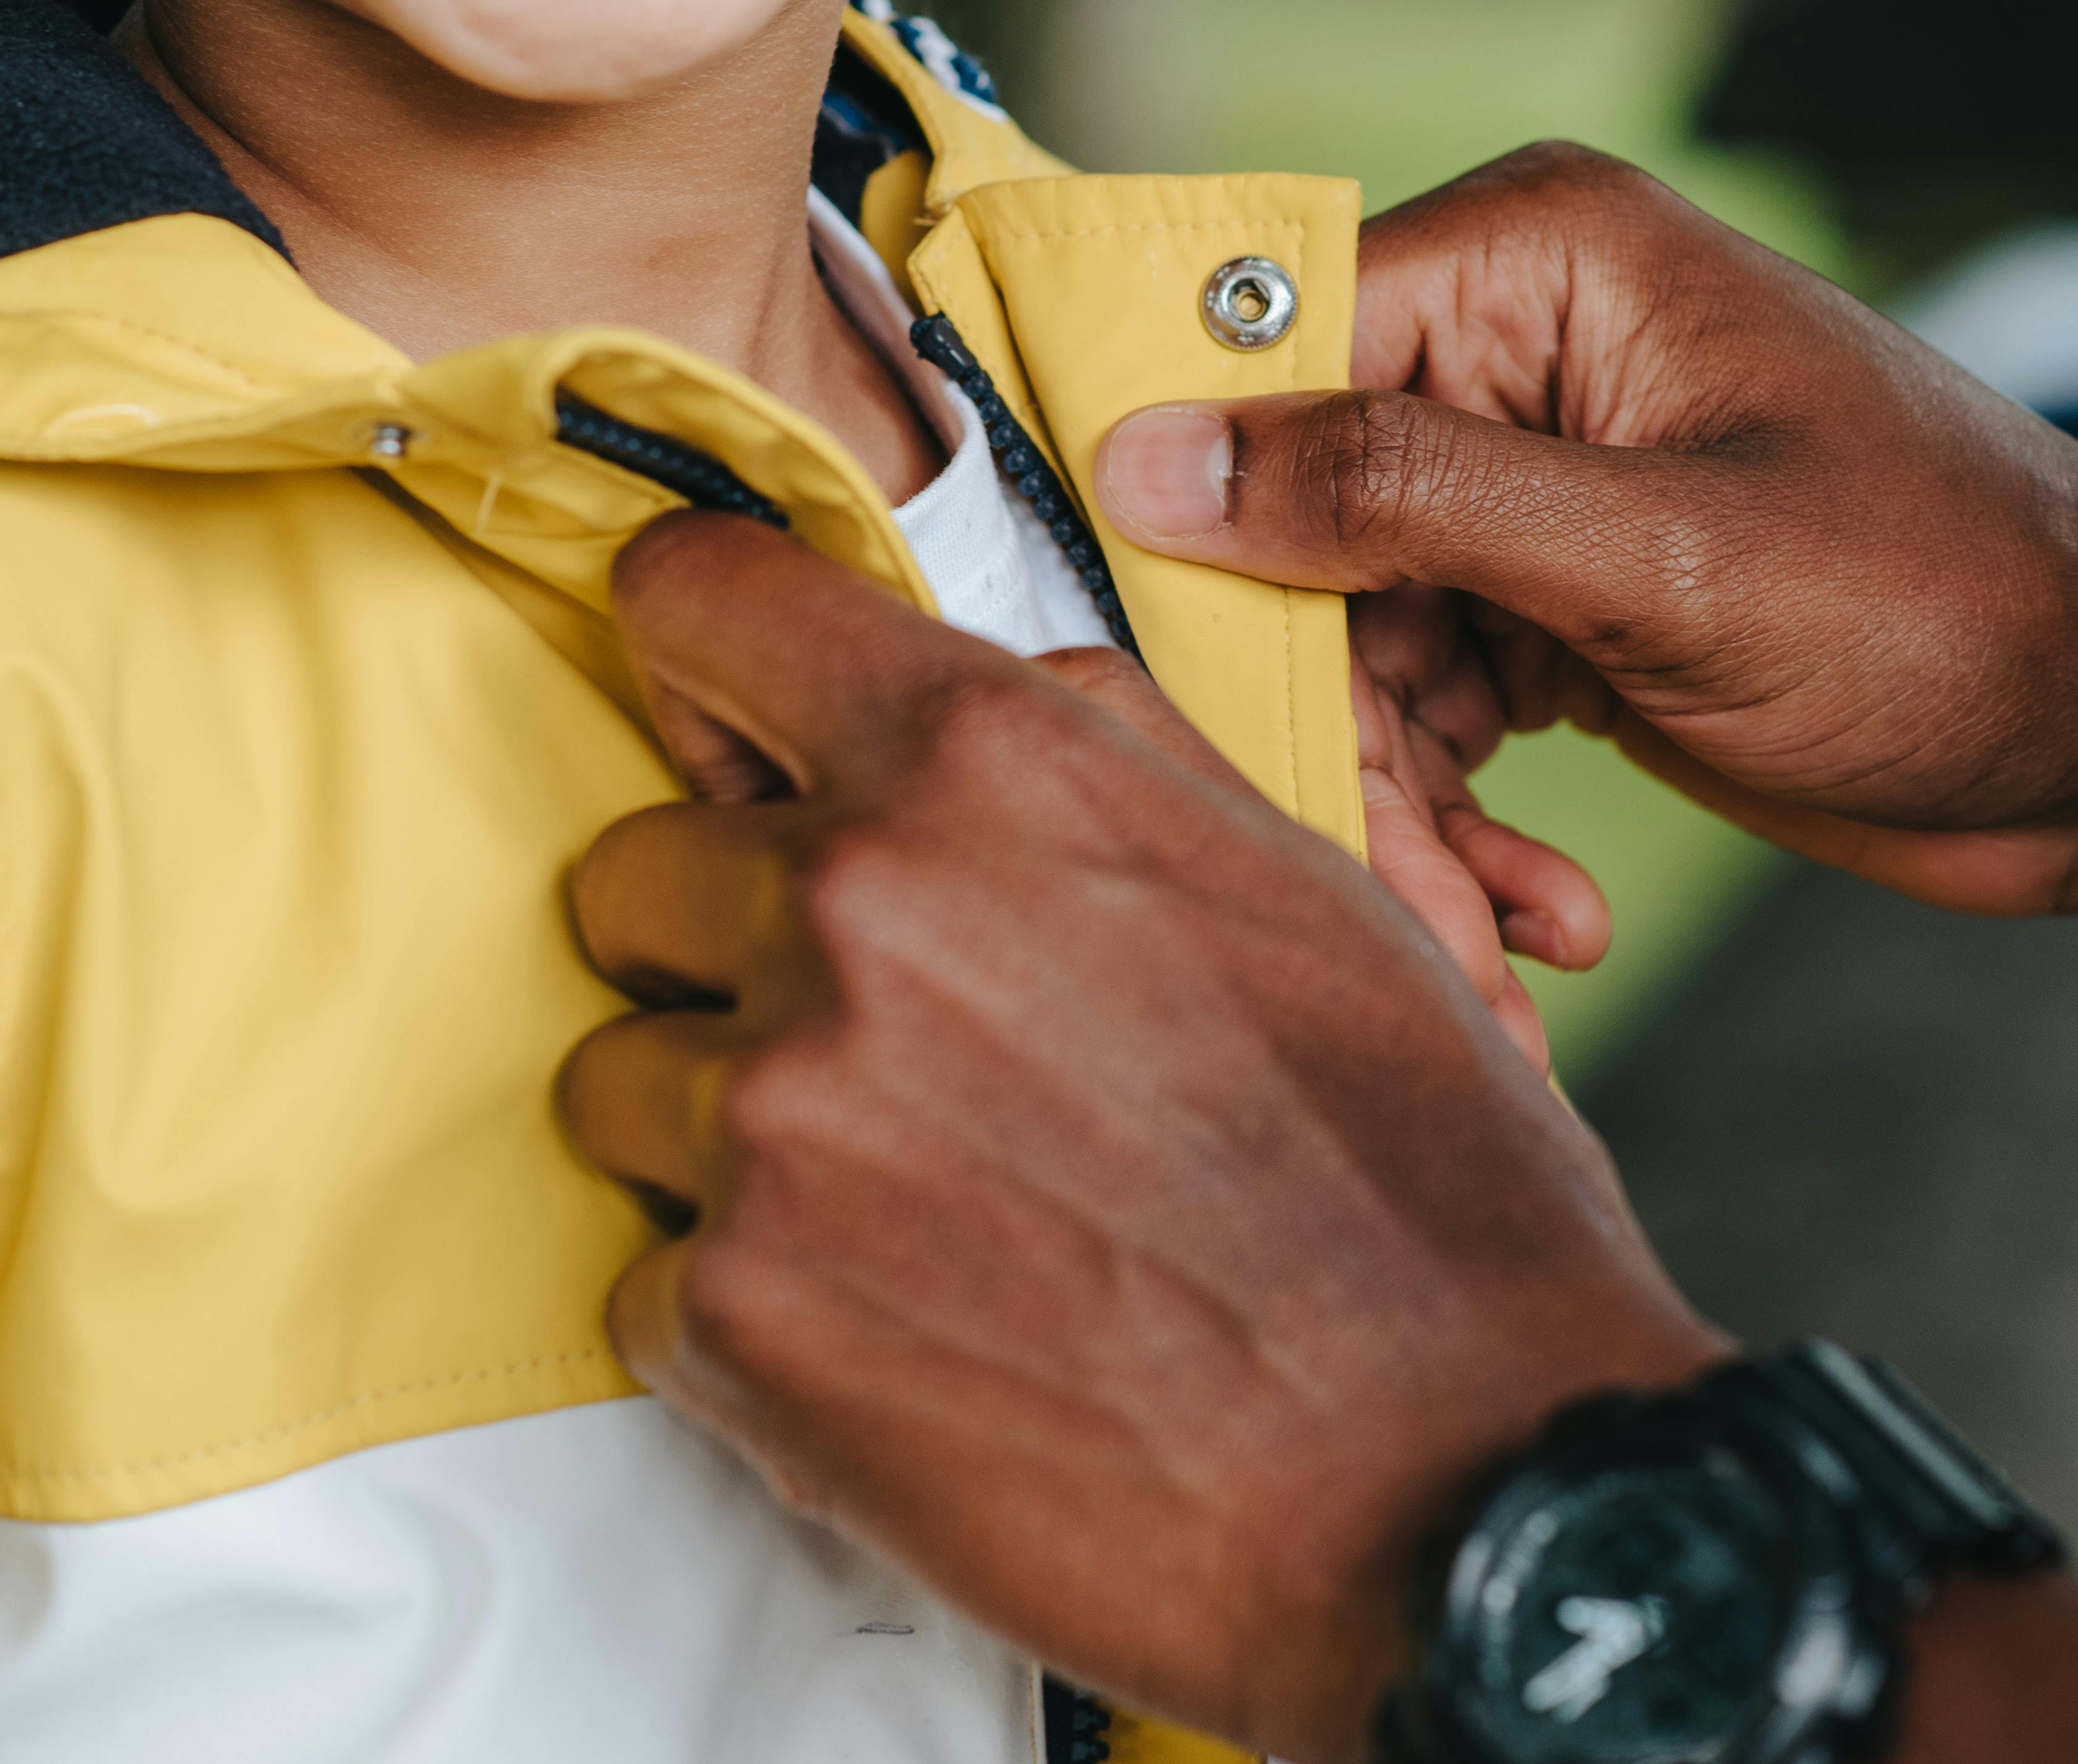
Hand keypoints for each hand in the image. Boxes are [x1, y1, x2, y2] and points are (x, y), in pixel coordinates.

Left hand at [560, 510, 1727, 1763]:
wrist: (1452, 1472)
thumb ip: (1097, 754)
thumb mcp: (1298, 882)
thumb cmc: (1411, 1187)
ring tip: (916, 1214)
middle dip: (726, 953)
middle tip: (879, 1050)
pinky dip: (752, 1318)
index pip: (702, 604)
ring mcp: (774, 1116)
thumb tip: (975, 693)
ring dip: (733, 1141)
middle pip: (635, 873)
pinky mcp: (733, 1315)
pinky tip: (914, 1338)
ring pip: (626, 1081)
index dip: (698, 664)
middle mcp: (854, 909)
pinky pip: (650, 1281)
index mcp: (988, 766)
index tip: (715, 728)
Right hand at [1094, 145, 2077, 920]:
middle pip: (1292, 537)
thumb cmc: (1943, 609)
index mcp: (1532, 261)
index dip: (1199, 525)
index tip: (1168, 690)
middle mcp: (1510, 350)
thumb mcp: (1658, 560)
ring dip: (1405, 828)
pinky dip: (1465, 836)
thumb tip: (1150, 456)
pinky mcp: (1555, 605)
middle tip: (1409, 914)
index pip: (1261, 355)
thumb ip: (1398, 497)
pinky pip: (1428, 716)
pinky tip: (1548, 929)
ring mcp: (1531, 487)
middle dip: (1333, 744)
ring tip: (1498, 967)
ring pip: (1348, 655)